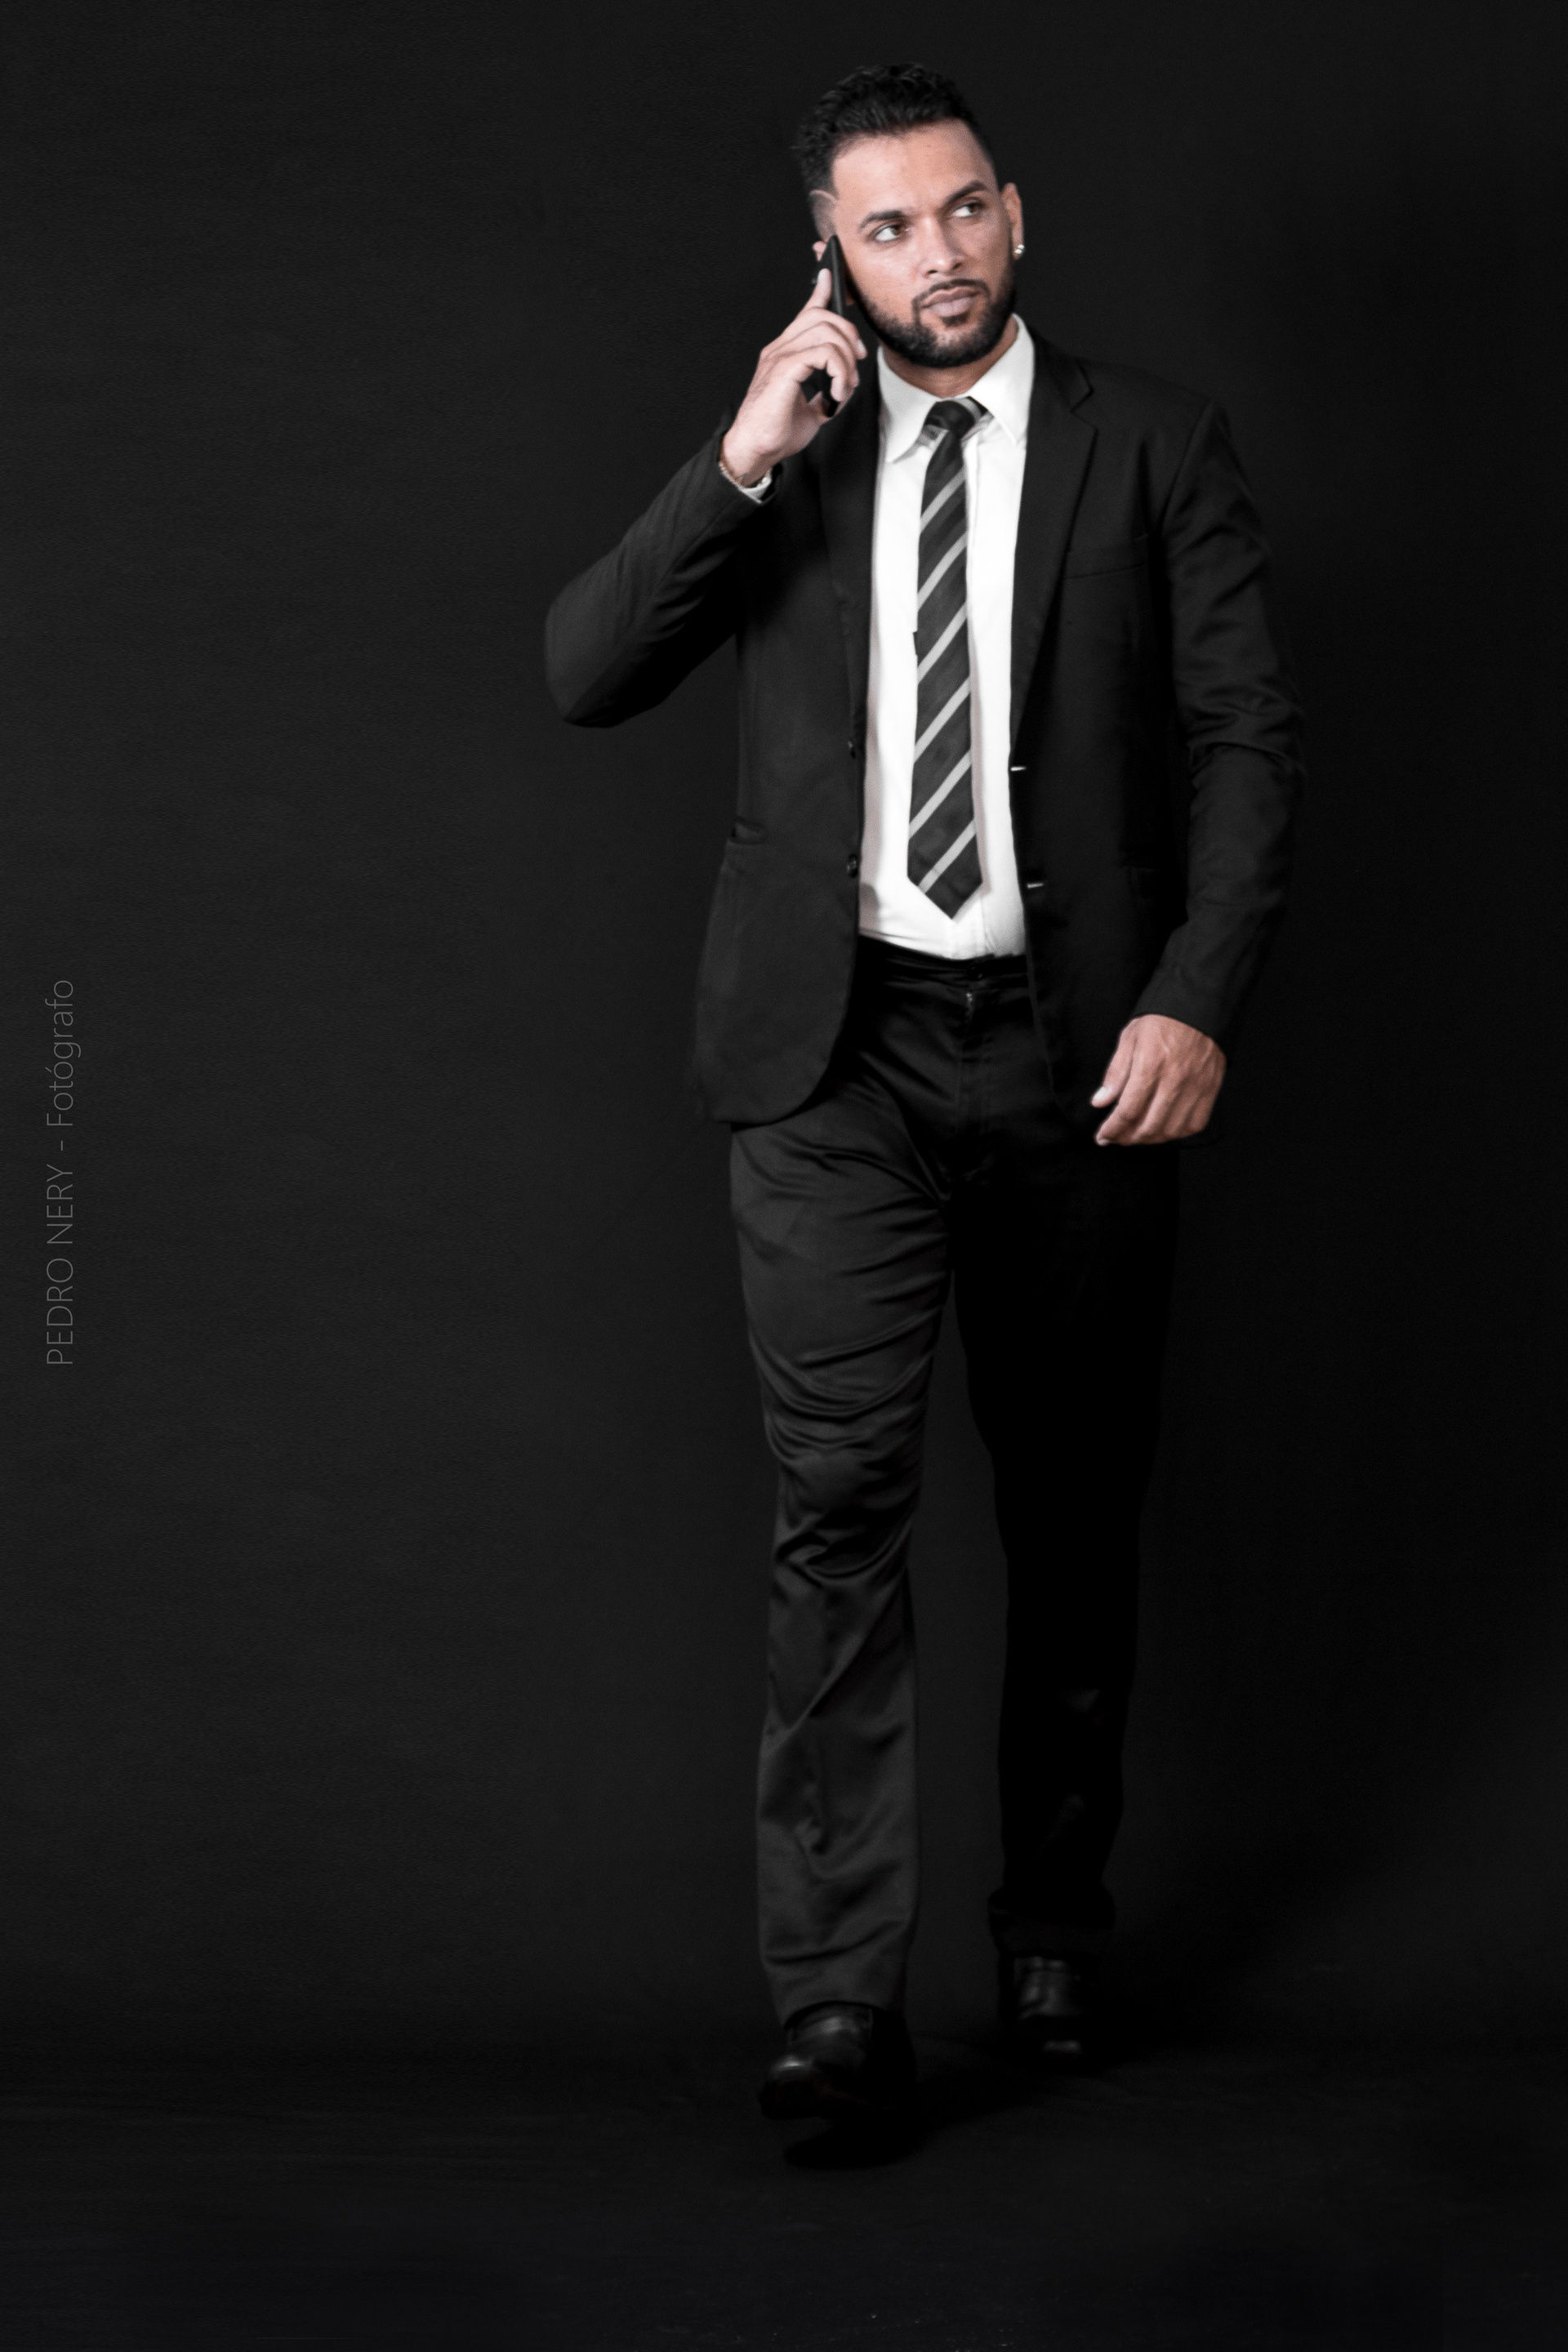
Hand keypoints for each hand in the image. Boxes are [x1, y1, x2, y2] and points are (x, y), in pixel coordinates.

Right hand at [720, 268, 866, 485]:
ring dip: (846, 360)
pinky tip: (837, 393)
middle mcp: (780, 349)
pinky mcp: (783, 370)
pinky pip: (823, 353)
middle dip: (849, 337)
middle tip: (855, 368)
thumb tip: (840, 391)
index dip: (820, 292)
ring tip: (844, 387)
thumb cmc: (775, 433)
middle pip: (822, 316)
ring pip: (826, 331)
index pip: (805, 313)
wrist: (755, 451)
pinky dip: (839, 372)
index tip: (829, 278)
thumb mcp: (810, 410)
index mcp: (784, 354)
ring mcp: (780, 357)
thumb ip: (824, 395)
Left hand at [1092, 1015, 1225, 1145]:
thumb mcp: (1129, 1039)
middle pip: (1148, 1126)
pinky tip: (1164, 1128)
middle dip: (1127, 1138)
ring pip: (1171, 1130)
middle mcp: (1174, 1081)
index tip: (1102, 1136)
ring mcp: (1195, 1087)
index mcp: (1150, 1066)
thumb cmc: (1162, 1020)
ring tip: (1137, 1135)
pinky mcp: (1210, 1090)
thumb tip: (1100, 1102)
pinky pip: (1194, 1124)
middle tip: (1117, 1137)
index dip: (1112, 1129)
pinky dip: (1177, 1133)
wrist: (1198, 1006)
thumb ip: (1115, 1073)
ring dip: (1150, 1139)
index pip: (1128, 1111)